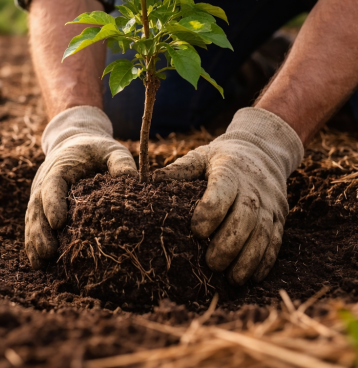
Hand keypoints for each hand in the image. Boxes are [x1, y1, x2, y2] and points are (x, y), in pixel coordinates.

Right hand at [25, 106, 136, 268]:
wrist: (75, 143)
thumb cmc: (96, 150)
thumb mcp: (111, 150)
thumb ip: (120, 161)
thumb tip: (132, 179)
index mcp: (60, 167)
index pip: (52, 185)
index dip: (53, 203)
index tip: (58, 222)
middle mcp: (44, 181)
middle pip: (37, 207)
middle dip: (40, 230)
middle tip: (49, 251)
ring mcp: (39, 194)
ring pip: (32, 218)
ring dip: (34, 240)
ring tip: (41, 262)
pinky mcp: (40, 205)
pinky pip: (33, 224)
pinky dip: (33, 242)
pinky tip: (39, 263)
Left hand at [153, 108, 302, 285]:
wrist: (262, 150)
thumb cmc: (222, 158)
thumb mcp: (200, 157)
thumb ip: (179, 170)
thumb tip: (148, 181)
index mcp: (230, 169)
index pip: (223, 189)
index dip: (211, 210)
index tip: (196, 230)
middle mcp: (254, 186)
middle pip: (246, 216)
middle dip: (230, 242)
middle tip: (211, 263)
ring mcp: (270, 202)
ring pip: (264, 232)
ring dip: (249, 257)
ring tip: (232, 278)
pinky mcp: (280, 216)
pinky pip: (276, 240)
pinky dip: (265, 260)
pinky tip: (252, 277)